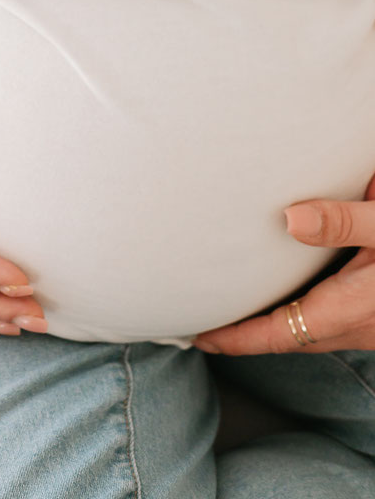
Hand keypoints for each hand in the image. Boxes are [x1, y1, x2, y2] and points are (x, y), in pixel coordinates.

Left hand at [196, 170, 374, 354]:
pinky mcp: (374, 312)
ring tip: (236, 308)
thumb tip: (290, 219)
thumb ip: (344, 221)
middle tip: (206, 321)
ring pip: (308, 329)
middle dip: (246, 333)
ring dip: (273, 321)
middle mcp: (356, 325)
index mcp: (349, 310)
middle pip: (289, 336)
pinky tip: (287, 291)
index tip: (200, 337)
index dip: (237, 338)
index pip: (280, 334)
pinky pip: (329, 318)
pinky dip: (298, 309)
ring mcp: (368, 323)